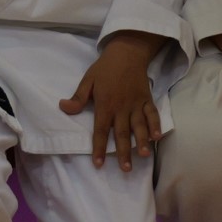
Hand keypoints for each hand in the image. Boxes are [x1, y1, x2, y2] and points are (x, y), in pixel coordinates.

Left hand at [63, 31, 167, 169]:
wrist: (127, 52)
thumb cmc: (105, 68)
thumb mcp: (87, 80)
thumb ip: (78, 97)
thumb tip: (63, 108)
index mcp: (105, 104)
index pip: (100, 130)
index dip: (98, 148)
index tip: (99, 164)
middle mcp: (121, 107)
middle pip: (121, 133)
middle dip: (123, 152)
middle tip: (126, 169)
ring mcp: (136, 104)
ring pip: (139, 126)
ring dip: (141, 142)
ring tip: (143, 156)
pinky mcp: (147, 99)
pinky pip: (152, 114)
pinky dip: (156, 125)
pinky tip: (157, 137)